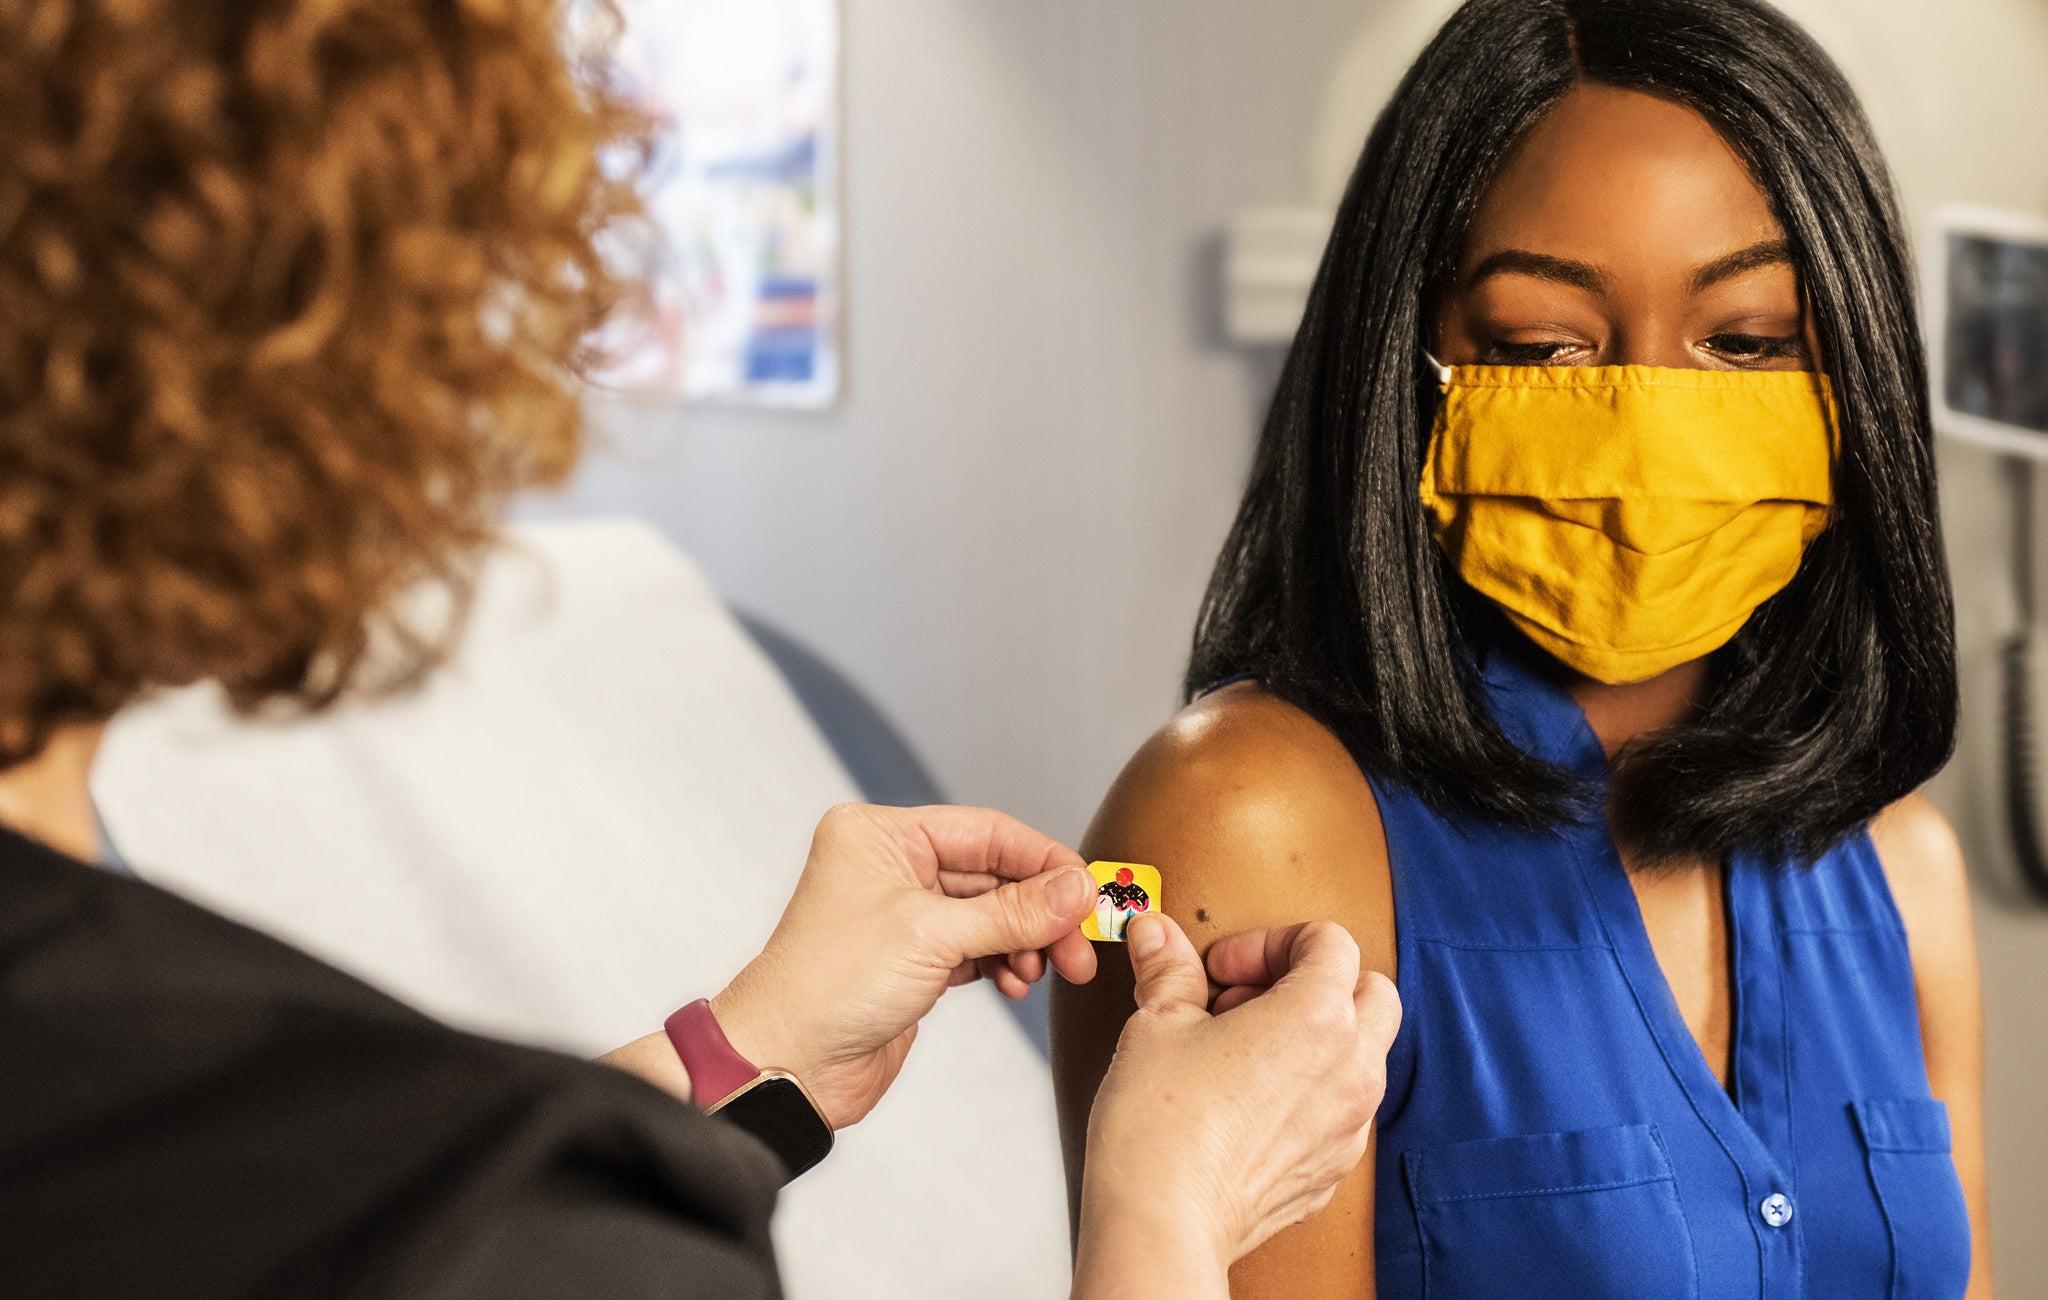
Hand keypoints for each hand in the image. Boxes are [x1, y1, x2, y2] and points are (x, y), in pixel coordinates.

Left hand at [709, 803, 1099, 1127]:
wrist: (786, 1065)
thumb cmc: (827, 987)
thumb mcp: (932, 937)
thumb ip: (1014, 912)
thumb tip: (1077, 889)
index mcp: (881, 836)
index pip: (986, 832)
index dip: (1043, 861)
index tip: (1087, 892)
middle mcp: (891, 867)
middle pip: (994, 875)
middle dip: (1041, 911)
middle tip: (1078, 946)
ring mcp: (903, 915)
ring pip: (990, 915)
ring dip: (1026, 941)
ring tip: (1048, 970)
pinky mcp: (913, 961)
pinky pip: (978, 948)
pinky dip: (1004, 963)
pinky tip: (1016, 983)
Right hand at [1073, 915, 1399, 1297]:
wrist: (1162, 1222)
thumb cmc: (1162, 1128)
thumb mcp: (1158, 1024)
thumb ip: (1169, 970)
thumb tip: (1158, 937)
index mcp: (1319, 1018)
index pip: (1330, 942)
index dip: (1270, 941)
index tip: (1226, 969)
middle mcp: (1351, 1070)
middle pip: (1373, 992)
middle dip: (1316, 982)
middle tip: (1250, 999)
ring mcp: (1349, 1126)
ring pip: (1363, 1055)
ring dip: (1317, 1037)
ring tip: (1244, 1051)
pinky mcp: (1332, 1169)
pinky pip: (1342, 1111)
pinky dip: (1310, 1092)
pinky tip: (1248, 1102)